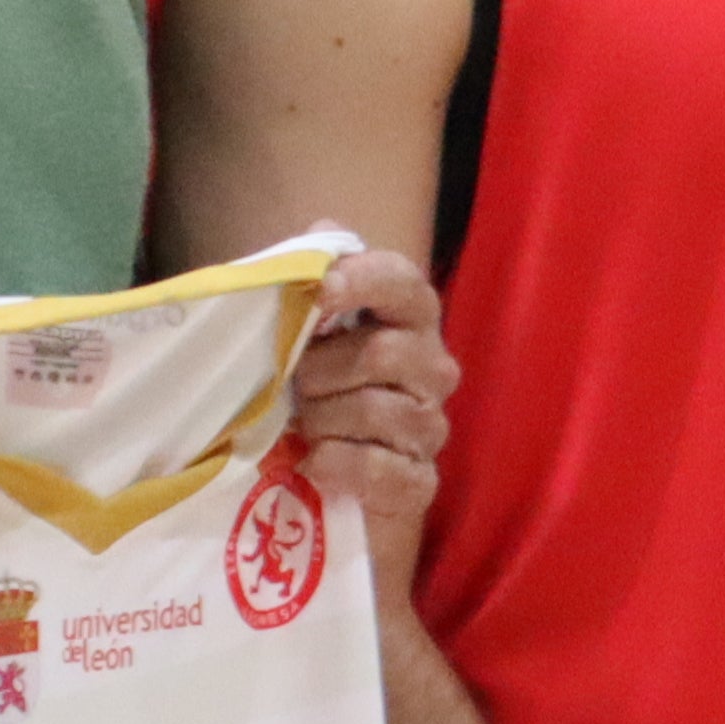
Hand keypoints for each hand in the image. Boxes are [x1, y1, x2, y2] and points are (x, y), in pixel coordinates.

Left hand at [279, 244, 453, 548]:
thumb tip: (320, 230)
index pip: (404, 282)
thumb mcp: (294, 335)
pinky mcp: (420, 483)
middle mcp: (431, 369)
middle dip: (322, 370)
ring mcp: (431, 428)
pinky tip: (310, 463)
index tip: (321, 293)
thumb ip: (305, 279)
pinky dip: (334, 464)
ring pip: (377, 411)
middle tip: (293, 386)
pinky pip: (380, 468)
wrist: (317, 493)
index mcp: (406, 319)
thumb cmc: (306, 395)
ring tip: (299, 427)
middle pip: (386, 353)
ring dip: (322, 419)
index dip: (364, 280)